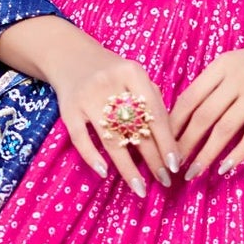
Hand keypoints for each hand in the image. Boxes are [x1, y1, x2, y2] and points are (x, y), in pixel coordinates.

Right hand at [31, 25, 180, 197]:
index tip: (175, 164)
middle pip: (136, 128)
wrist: (69, 56)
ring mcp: (86, 97)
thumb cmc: (111, 72)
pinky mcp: (68, 110)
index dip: (166, 141)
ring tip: (140, 187)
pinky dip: (92, 156)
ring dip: (127, 167)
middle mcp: (109, 83)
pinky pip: (80, 139)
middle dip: (152, 158)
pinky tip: (105, 173)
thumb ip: (152, 102)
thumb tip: (170, 143)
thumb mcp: (135, 77)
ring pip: (110, 138)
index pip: (154, 113)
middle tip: (164, 180)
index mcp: (132, 73)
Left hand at [172, 37, 243, 178]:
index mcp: (220, 67)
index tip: (162, 143)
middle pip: (203, 116)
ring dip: (206, 154)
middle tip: (173, 164)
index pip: (189, 98)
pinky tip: (224, 167)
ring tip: (193, 172)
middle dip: (185, 144)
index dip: (174, 123)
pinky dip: (237, 153)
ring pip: (224, 129)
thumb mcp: (232, 63)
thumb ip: (211, 84)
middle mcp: (236, 79)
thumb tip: (183, 116)